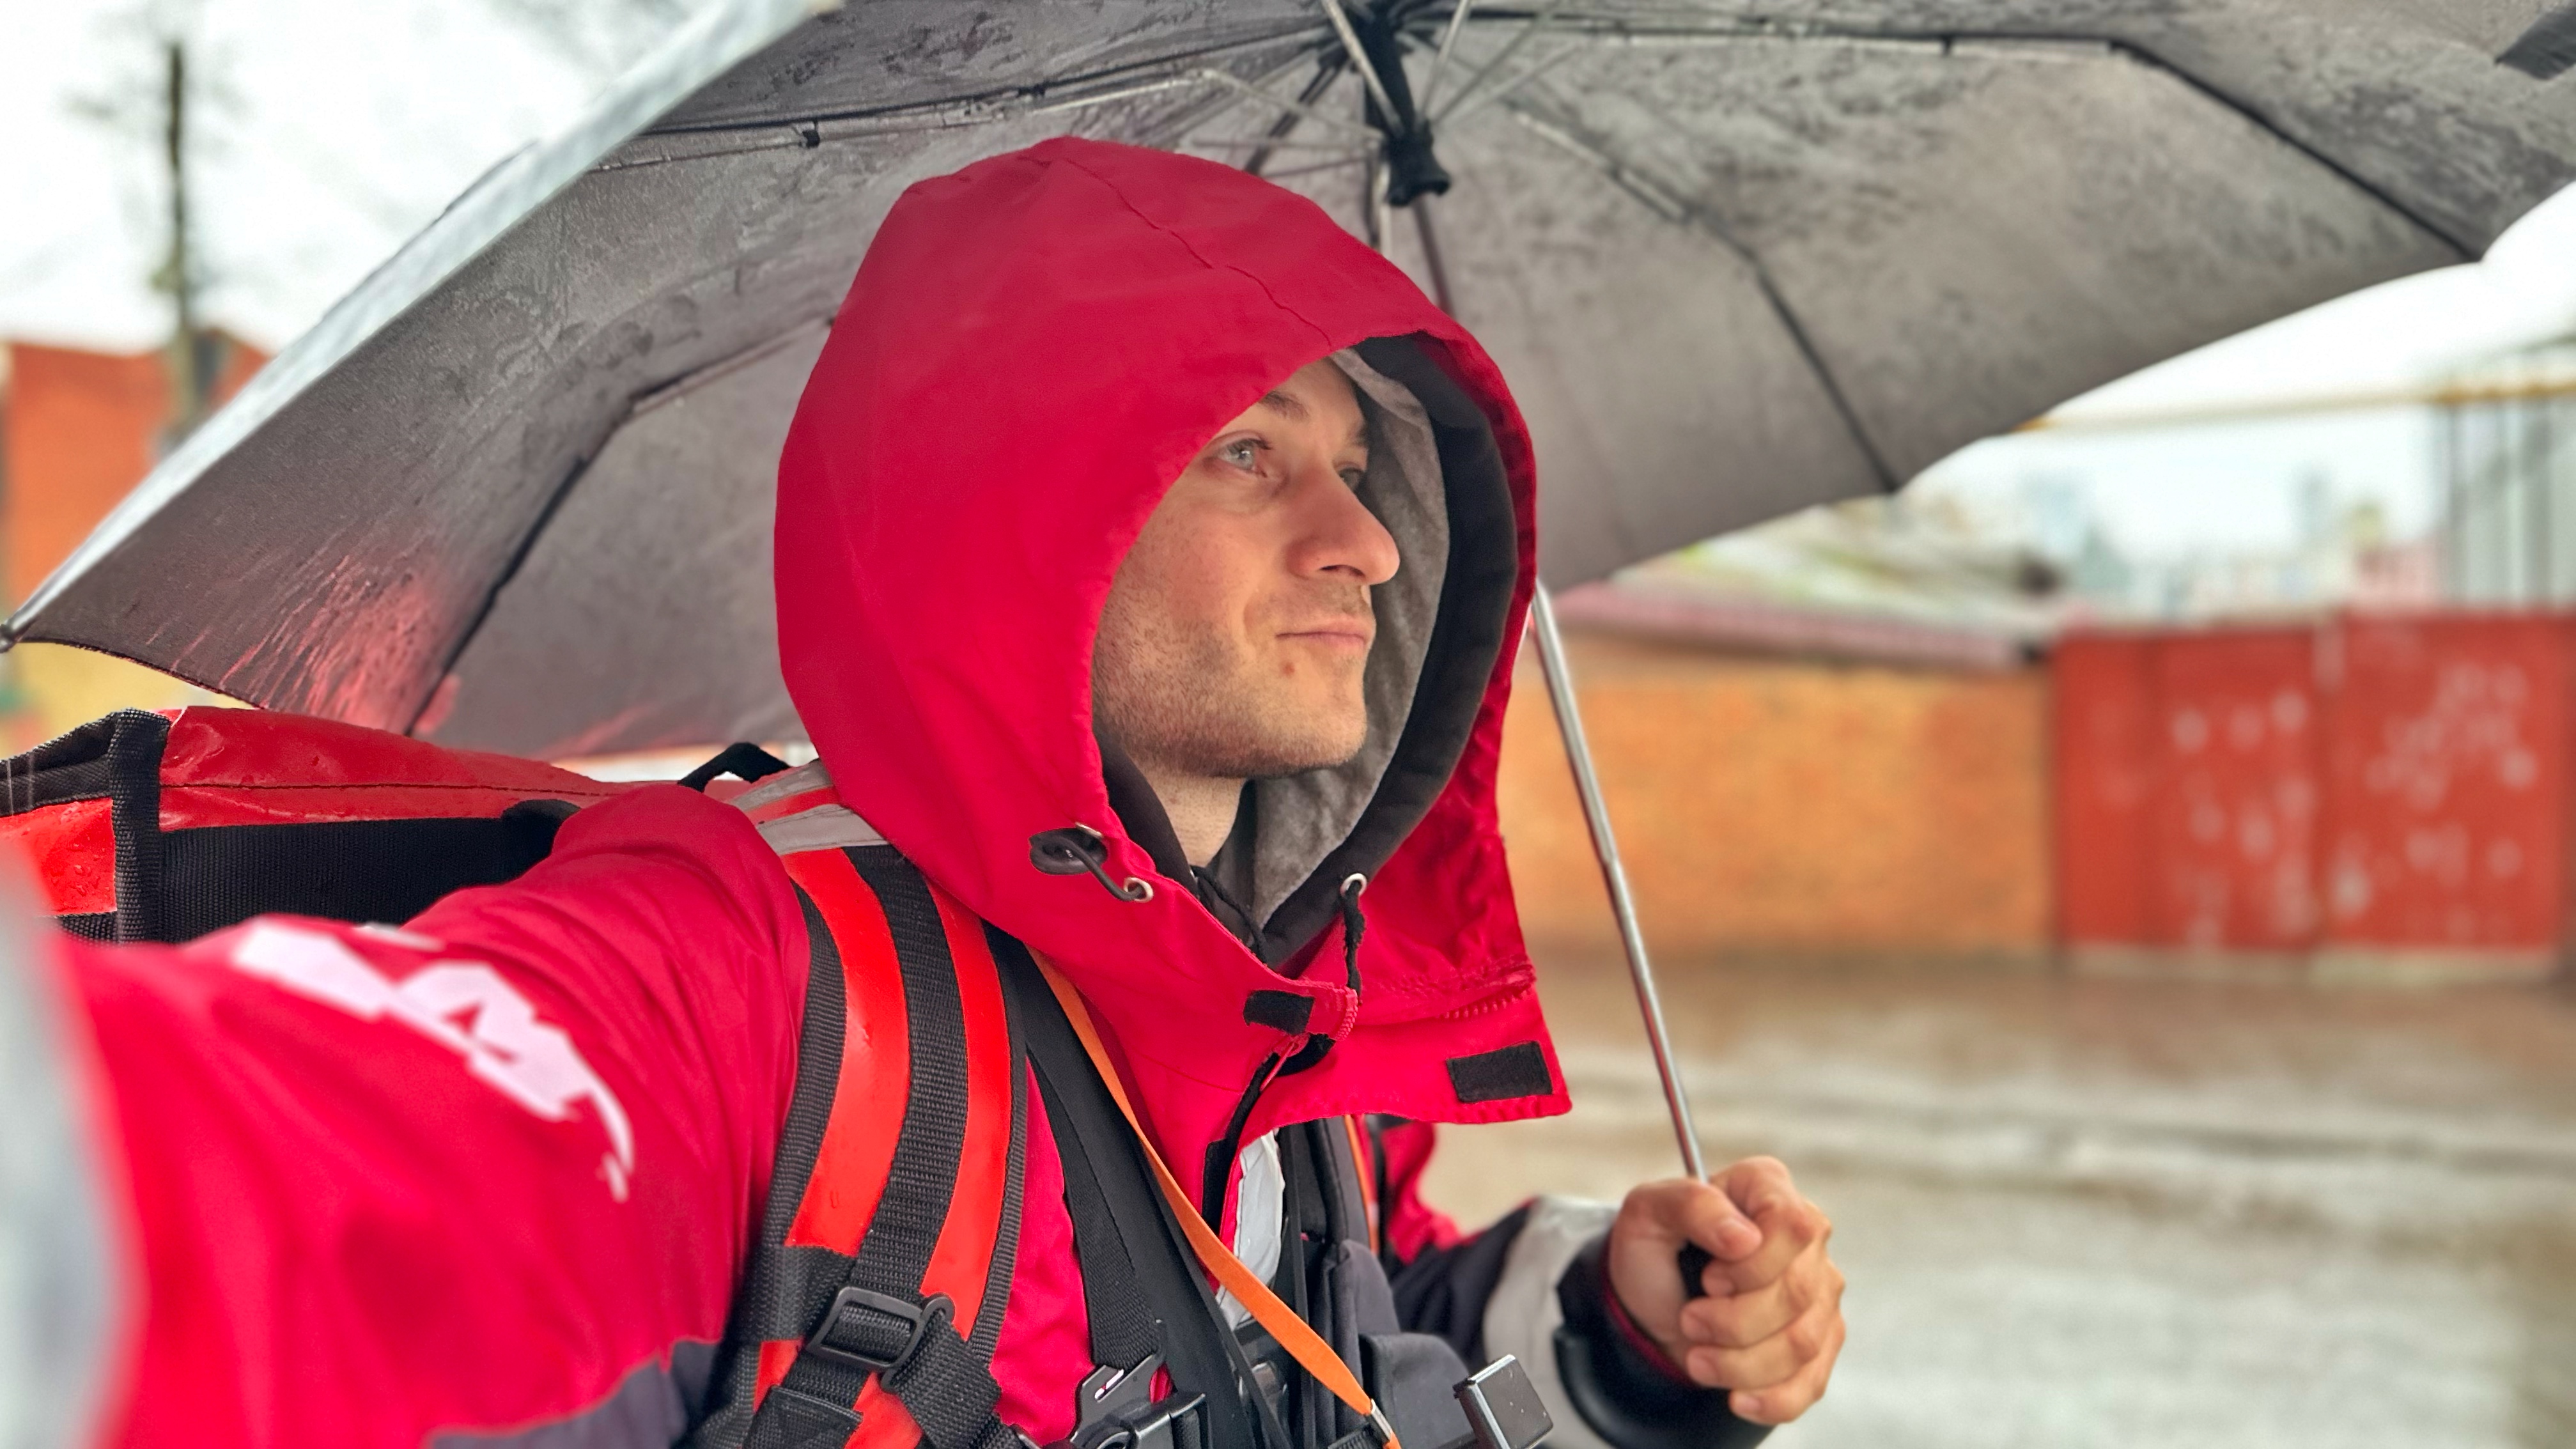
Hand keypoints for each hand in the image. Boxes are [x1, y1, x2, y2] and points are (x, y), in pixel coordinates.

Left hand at [1604, 1156, 1843, 1424]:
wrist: (1649, 1307)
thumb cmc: (1653, 1251)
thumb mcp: (1647, 1213)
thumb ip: (1691, 1204)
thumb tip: (1744, 1237)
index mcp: (1768, 1188)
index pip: (1792, 1224)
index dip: (1751, 1264)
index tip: (1708, 1279)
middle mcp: (1806, 1238)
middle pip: (1798, 1291)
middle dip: (1734, 1321)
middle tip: (1690, 1321)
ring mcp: (1819, 1292)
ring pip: (1803, 1342)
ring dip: (1741, 1363)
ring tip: (1697, 1357)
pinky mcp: (1819, 1342)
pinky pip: (1811, 1381)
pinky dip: (1770, 1398)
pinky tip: (1737, 1397)